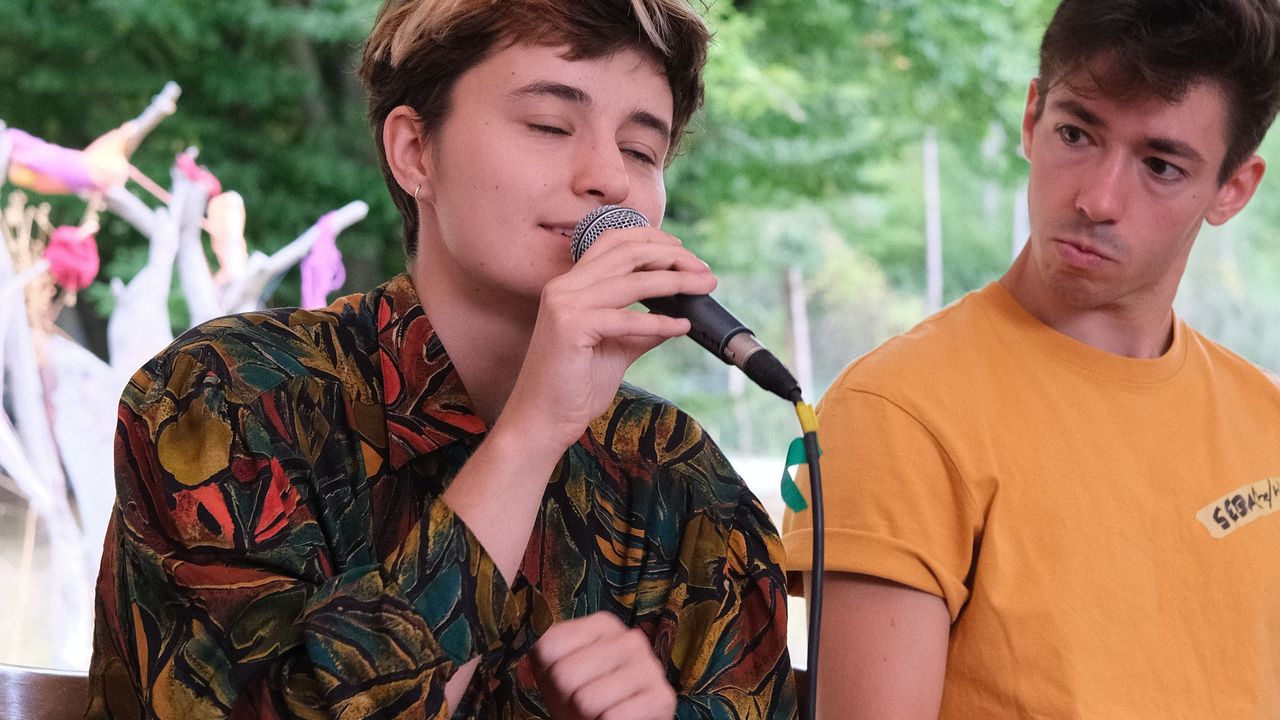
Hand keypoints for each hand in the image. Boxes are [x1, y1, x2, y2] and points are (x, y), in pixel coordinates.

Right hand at [498, 226, 715, 454]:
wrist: (543, 419)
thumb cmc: (575, 386)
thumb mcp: (618, 348)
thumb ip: (643, 328)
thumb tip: (679, 317)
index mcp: (571, 285)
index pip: (614, 242)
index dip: (653, 240)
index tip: (685, 254)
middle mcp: (565, 287)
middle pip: (628, 252)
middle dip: (673, 257)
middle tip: (704, 270)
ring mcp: (565, 304)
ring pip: (632, 280)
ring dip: (676, 281)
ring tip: (703, 287)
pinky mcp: (571, 327)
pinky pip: (627, 318)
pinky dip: (660, 321)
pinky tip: (682, 327)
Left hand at [530, 612, 675, 719]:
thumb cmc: (578, 700)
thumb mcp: (551, 670)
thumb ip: (541, 645)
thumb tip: (537, 632)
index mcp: (603, 624)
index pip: (549, 646)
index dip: (548, 675)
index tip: (566, 682)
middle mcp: (630, 637)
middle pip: (564, 674)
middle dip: (567, 698)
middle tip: (582, 704)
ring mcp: (650, 666)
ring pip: (586, 699)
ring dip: (586, 716)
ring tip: (599, 712)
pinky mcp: (662, 697)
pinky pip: (612, 717)